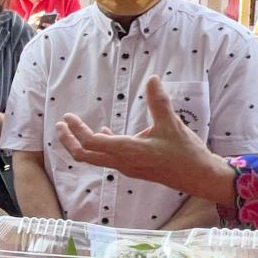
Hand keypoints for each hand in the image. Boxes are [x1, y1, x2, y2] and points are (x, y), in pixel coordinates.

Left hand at [55, 76, 236, 203]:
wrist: (199, 177)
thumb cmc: (186, 153)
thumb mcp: (172, 124)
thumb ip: (159, 102)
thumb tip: (153, 79)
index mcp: (129, 151)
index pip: (93, 143)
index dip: (77, 130)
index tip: (68, 117)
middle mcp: (123, 162)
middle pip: (86, 156)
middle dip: (69, 141)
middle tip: (59, 125)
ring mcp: (127, 167)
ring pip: (95, 159)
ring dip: (81, 144)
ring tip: (71, 129)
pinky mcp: (134, 168)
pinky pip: (108, 158)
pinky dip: (99, 146)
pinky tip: (104, 132)